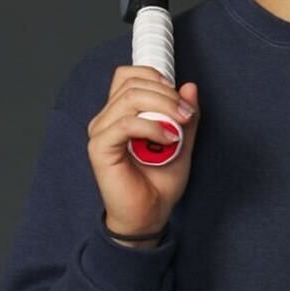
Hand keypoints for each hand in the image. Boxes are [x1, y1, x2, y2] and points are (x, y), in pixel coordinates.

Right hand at [87, 67, 198, 241]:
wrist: (150, 215)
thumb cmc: (160, 182)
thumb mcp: (182, 140)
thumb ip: (185, 114)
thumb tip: (190, 86)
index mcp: (120, 113)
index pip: (128, 75)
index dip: (155, 78)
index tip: (179, 98)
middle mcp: (106, 119)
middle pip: (131, 83)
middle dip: (166, 94)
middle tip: (187, 115)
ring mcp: (100, 132)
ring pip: (129, 99)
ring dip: (162, 108)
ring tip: (179, 127)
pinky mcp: (99, 148)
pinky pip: (125, 124)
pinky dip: (151, 127)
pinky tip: (168, 139)